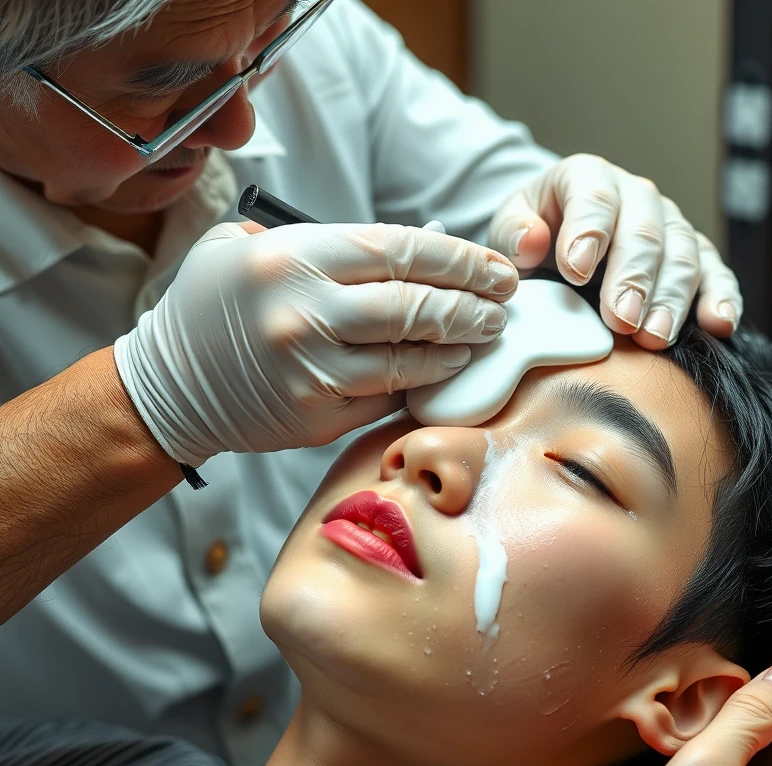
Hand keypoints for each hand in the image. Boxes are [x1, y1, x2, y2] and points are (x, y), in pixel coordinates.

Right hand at [114, 221, 517, 463]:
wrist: (172, 385)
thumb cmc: (218, 307)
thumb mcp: (252, 248)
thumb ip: (327, 246)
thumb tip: (414, 254)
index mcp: (293, 258)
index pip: (402, 249)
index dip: (461, 258)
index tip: (496, 268)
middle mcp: (304, 313)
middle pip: (415, 305)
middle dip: (472, 305)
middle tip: (503, 306)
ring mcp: (311, 370)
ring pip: (409, 357)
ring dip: (457, 347)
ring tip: (486, 335)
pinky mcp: (317, 416)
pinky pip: (387, 396)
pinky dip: (423, 382)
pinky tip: (446, 369)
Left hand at [487, 154, 741, 347]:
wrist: (560, 246)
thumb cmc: (534, 239)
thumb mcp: (509, 230)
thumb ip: (514, 233)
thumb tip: (532, 241)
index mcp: (588, 178)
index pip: (595, 197)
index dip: (588, 232)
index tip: (576, 271)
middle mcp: (636, 196)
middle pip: (645, 232)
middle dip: (634, 278)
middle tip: (621, 320)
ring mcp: (670, 226)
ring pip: (683, 255)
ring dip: (671, 299)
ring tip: (654, 337)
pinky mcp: (694, 258)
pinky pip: (715, 274)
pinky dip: (721, 298)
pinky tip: (720, 324)